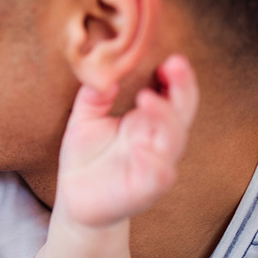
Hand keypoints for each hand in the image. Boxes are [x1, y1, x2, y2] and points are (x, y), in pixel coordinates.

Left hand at [57, 54, 198, 226]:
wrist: (75, 200)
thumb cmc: (85, 157)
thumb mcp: (84, 120)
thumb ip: (93, 96)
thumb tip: (103, 72)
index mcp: (146, 122)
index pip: (173, 96)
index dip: (177, 78)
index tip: (171, 58)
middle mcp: (156, 142)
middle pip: (181, 113)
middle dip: (182, 88)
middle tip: (174, 64)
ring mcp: (154, 166)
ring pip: (174, 142)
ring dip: (166, 119)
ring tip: (147, 98)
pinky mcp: (144, 190)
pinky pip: (158, 176)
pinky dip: (154, 162)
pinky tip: (140, 148)